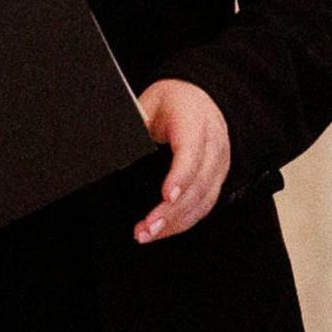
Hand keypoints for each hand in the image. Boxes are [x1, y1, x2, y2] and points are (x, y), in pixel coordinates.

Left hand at [133, 78, 229, 243]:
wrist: (197, 98)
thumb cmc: (171, 102)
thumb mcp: (147, 104)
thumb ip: (134, 126)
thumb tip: (111, 150)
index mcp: (195, 118)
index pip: (192, 150)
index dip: (180, 175)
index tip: (166, 196)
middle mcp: (214, 141)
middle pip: (199, 181)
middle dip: (173, 210)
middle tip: (147, 227)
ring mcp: (220, 161)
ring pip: (205, 198)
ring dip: (177, 221)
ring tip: (148, 233)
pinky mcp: (218, 177)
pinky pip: (206, 204)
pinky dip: (185, 221)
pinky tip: (165, 230)